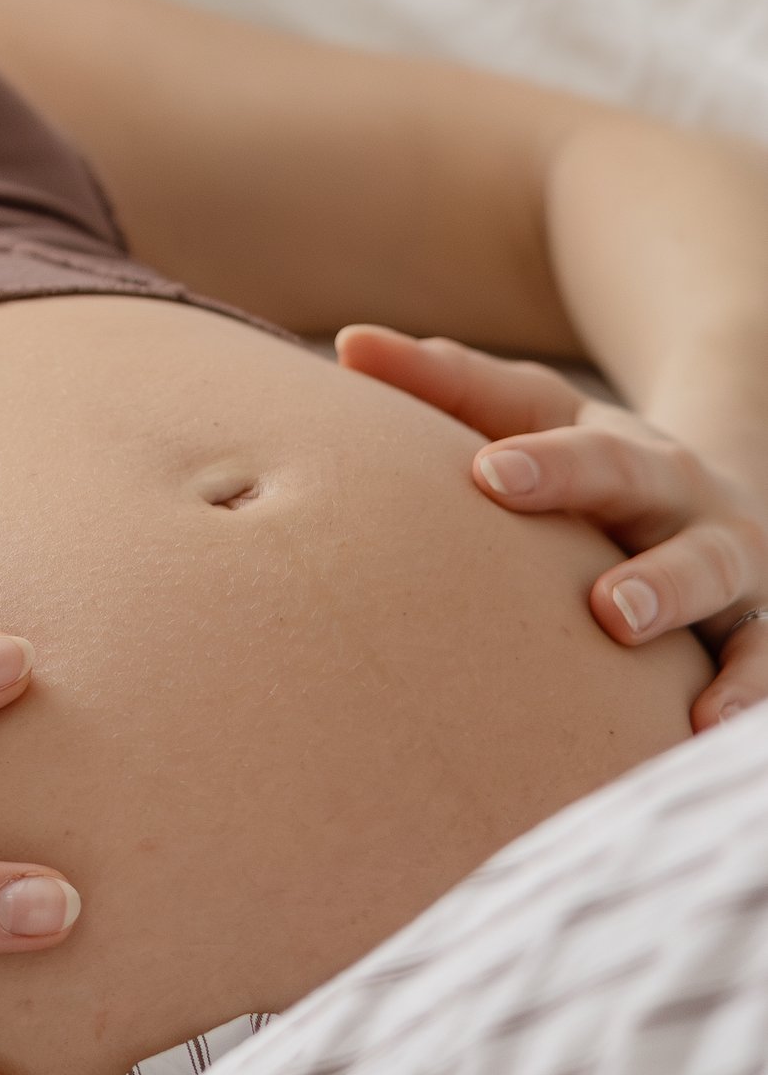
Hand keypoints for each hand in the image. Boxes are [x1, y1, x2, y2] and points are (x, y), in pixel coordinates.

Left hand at [339, 326, 767, 724]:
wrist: (709, 494)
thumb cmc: (582, 463)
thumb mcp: (528, 415)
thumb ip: (443, 383)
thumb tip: (349, 344)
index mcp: (619, 448)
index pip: (582, 447)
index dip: (543, 463)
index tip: (488, 476)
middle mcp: (680, 499)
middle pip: (654, 503)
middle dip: (629, 544)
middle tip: (601, 601)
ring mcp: (726, 563)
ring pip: (715, 579)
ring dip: (677, 606)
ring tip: (641, 648)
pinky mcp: (754, 628)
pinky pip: (760, 661)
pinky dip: (743, 695)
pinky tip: (707, 729)